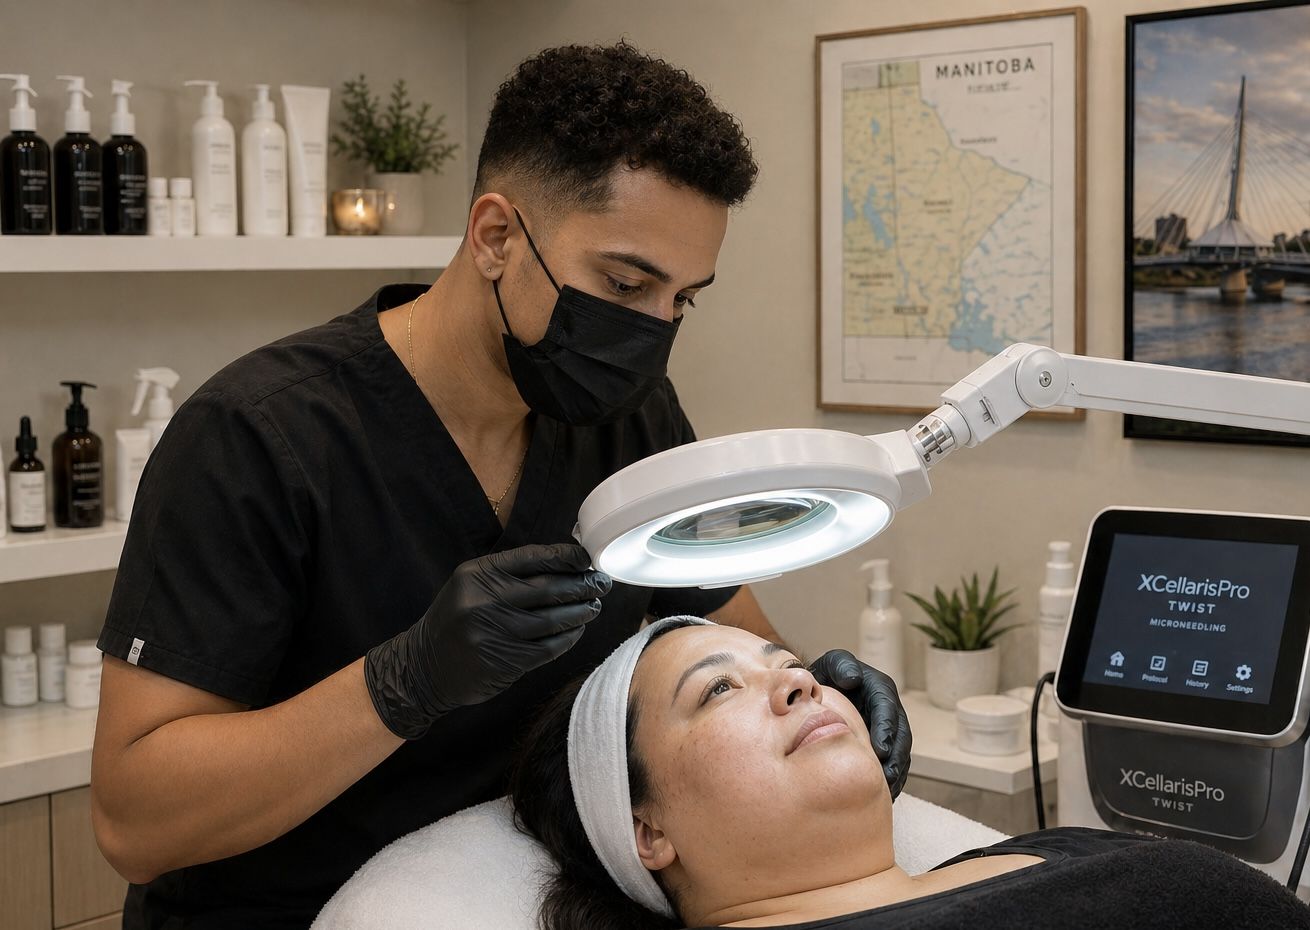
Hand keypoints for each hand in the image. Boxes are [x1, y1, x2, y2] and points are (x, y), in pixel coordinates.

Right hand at [365, 543, 610, 738]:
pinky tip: (577, 630)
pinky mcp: (505, 660)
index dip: (566, 556)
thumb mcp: (470, 586)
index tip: (587, 557)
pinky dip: (568, 637)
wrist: (423, 667)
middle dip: (582, 584)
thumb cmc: (456, 621)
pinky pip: (549, 646)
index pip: (533, 558)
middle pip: (549, 587)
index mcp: (478, 574)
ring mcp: (496, 631)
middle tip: (602, 583)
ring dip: (581, 611)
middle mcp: (485, 600)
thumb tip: (565, 566)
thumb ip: (509, 575)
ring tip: (594, 606)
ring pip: (553, 618)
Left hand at [810, 649, 911, 797]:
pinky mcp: (884, 745)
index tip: (880, 750)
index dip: (886, 730)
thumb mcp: (834, 663)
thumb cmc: (827, 675)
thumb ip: (842, 667)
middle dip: (896, 757)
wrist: (821, 689)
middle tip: (888, 777)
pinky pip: (892, 763)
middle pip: (901, 736)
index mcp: (881, 690)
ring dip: (896, 772)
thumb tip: (853, 679)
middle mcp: (890, 710)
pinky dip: (890, 778)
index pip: (888, 710)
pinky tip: (882, 794)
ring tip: (887, 790)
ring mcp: (889, 729)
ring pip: (900, 753)